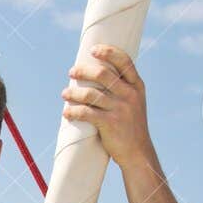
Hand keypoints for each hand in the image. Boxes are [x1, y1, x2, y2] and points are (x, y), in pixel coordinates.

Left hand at [60, 44, 150, 167]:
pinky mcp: (110, 123)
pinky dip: (74, 112)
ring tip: (64, 94)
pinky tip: (66, 113)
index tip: (93, 50)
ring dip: (74, 93)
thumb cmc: (131, 126)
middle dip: (83, 70)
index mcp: (137, 86)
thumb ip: (122, 88)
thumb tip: (98, 73)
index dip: (108, 52)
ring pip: (91, 94)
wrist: (138, 152)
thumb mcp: (134, 103)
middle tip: (71, 71)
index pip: (124, 61)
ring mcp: (121, 109)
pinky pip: (86, 113)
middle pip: (102, 74)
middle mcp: (130, 94)